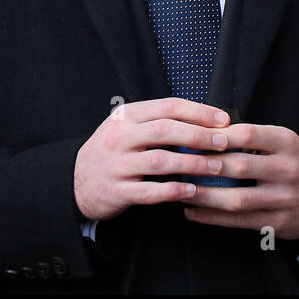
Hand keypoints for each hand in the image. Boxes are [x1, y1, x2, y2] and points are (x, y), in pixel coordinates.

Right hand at [74, 98, 231, 220]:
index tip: (223, 120)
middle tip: (224, 142)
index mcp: (126, 116)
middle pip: (165, 130)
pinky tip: (192, 191)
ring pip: (159, 161)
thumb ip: (159, 122)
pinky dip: (173, 190)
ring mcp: (116, 165)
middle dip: (198, 135)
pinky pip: (148, 191)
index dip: (198, 111)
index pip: (167, 107)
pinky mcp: (115, 191)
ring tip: (216, 166)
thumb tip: (207, 121)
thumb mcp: (128, 127)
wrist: (75, 181)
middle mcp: (119, 137)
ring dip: (192, 164)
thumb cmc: (113, 151)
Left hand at [179, 123, 298, 240]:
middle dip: (205, 166)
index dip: (218, 136)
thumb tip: (206, 132)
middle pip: (239, 166)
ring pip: (237, 198)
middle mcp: (287, 169)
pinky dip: (212, 217)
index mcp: (287, 143)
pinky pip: (239, 221)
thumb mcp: (284, 141)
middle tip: (177, 164)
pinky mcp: (278, 223)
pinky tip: (192, 211)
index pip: (249, 135)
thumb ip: (253, 137)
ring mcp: (284, 198)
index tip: (192, 136)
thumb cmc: (296, 162)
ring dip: (204, 195)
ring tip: (180, 190)